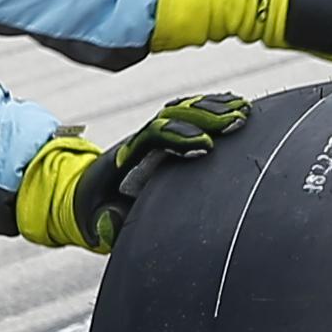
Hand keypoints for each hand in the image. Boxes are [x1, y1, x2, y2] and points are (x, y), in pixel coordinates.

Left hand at [13, 90, 249, 253]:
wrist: (87, 196)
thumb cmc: (97, 214)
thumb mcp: (96, 224)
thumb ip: (105, 224)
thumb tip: (113, 218)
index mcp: (126, 158)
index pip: (153, 136)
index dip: (179, 137)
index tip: (207, 147)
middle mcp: (142, 141)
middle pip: (173, 116)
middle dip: (205, 116)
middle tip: (237, 121)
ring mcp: (156, 136)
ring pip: (184, 111)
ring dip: (214, 108)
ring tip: (244, 110)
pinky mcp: (170, 138)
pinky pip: (192, 115)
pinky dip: (214, 108)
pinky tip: (238, 107)